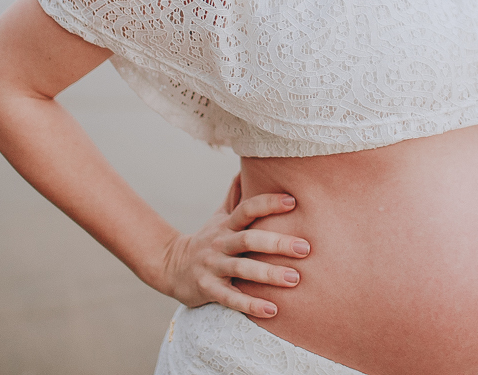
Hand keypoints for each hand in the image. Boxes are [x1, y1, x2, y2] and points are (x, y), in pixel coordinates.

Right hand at [158, 175, 310, 317]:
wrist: (172, 267)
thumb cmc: (208, 239)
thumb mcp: (220, 216)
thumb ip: (236, 195)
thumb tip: (248, 167)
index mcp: (226, 225)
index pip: (247, 209)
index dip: (268, 203)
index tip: (293, 201)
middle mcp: (220, 244)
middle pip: (249, 240)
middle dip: (277, 244)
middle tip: (306, 248)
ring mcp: (213, 267)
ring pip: (242, 270)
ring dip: (269, 275)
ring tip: (295, 279)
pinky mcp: (209, 290)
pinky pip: (231, 299)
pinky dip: (251, 305)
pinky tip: (272, 310)